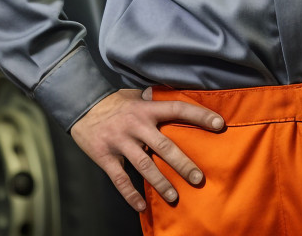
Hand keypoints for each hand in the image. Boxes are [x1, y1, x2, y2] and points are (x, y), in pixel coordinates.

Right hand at [69, 87, 224, 212]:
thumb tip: (176, 95)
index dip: (199, 116)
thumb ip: (155, 100)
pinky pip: (120, 179)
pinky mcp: (106, 157)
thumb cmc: (114, 102)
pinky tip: (141, 206)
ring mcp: (120, 142)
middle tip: (199, 178)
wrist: (81, 106)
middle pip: (164, 146)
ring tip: (175, 197)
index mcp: (147, 109)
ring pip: (144, 166)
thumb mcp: (136, 95)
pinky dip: (130, 195)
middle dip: (182, 163)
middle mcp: (136, 125)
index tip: (220, 125)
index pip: (178, 109)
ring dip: (161, 183)